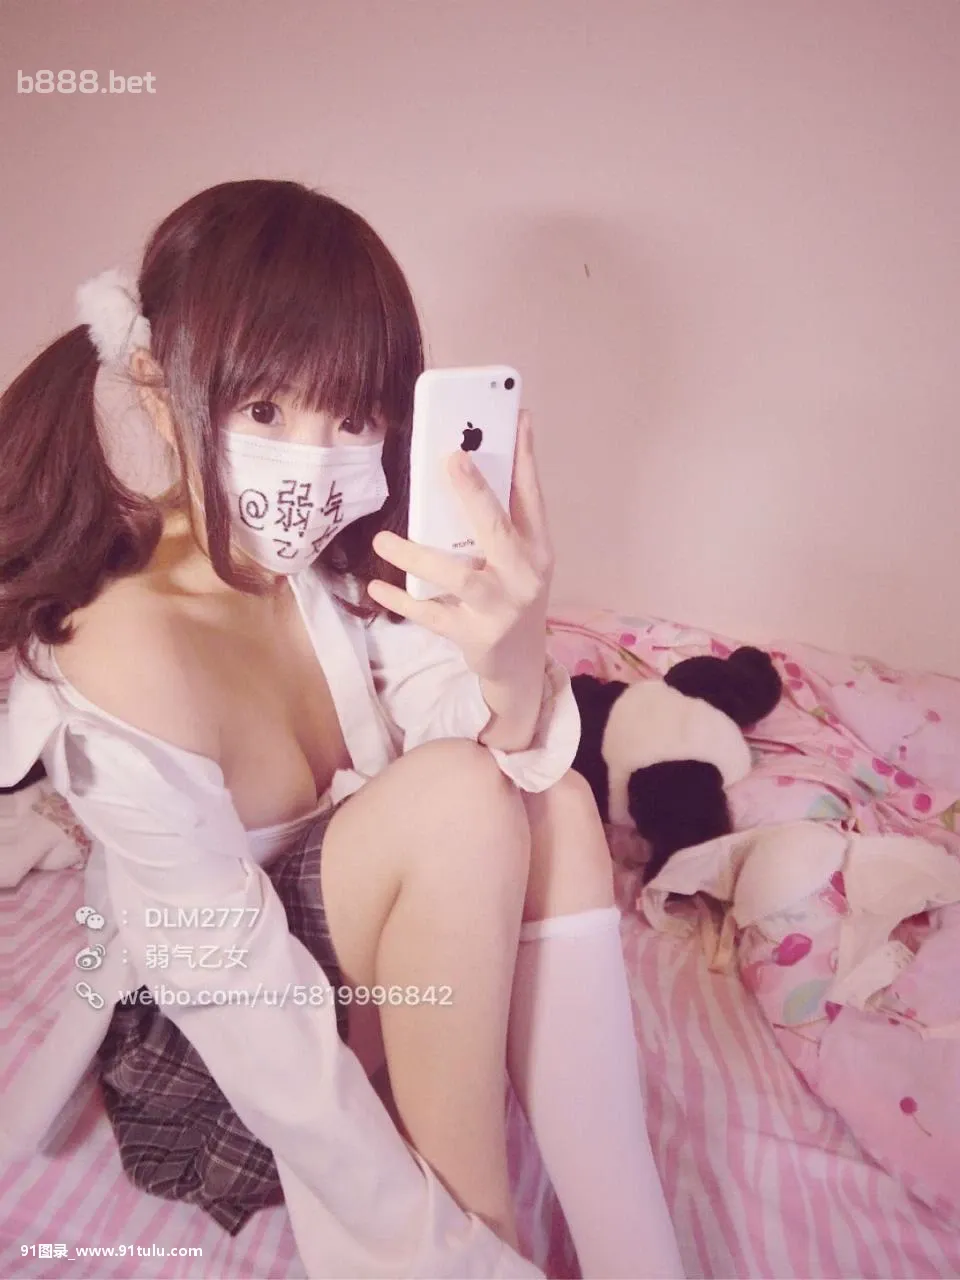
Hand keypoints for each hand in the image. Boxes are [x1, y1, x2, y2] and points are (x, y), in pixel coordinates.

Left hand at [367, 410, 553, 739]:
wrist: (519, 665)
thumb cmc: (512, 596)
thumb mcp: (520, 560)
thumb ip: (502, 520)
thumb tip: (470, 461)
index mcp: (538, 549)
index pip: (532, 496)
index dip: (524, 457)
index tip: (514, 417)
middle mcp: (525, 576)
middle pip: (497, 529)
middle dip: (474, 493)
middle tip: (450, 459)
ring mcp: (500, 608)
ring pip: (458, 575)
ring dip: (417, 556)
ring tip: (383, 541)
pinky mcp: (475, 636)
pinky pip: (432, 615)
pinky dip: (403, 602)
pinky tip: (378, 589)